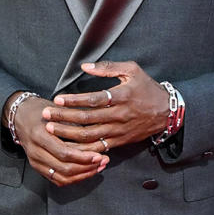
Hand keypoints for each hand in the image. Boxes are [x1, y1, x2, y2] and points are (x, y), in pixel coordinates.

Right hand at [5, 92, 109, 185]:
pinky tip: (86, 172)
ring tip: (98, 167)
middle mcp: (35, 151)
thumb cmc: (41, 111)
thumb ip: (74, 126)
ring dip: (82, 175)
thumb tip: (97, 138)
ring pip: (62, 178)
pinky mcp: (37, 167)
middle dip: (87, 168)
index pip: (64, 153)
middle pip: (64, 168)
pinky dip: (73, 179)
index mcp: (39, 135)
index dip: (84, 157)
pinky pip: (57, 180)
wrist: (20, 116)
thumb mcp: (57, 112)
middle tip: (103, 161)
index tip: (100, 155)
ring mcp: (35, 161)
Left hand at [43, 60, 169, 149]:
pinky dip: (82, 148)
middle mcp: (119, 115)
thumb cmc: (147, 88)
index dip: (74, 100)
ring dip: (68, 133)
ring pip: (90, 135)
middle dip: (64, 117)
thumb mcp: (132, 70)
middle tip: (46, 114)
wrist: (167, 113)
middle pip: (87, 119)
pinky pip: (97, 147)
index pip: (93, 100)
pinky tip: (67, 146)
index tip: (57, 98)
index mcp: (122, 96)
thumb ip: (108, 67)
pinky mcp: (119, 142)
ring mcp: (119, 131)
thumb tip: (85, 66)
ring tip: (51, 129)